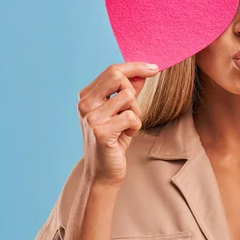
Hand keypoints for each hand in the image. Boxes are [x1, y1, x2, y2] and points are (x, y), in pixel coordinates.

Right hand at [77, 62, 159, 185]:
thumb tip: (143, 72)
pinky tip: (126, 136)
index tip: (154, 68)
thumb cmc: (114, 140)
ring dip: (136, 112)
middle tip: (133, 110)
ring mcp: (91, 117)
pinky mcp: (100, 131)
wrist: (103, 172)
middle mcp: (85, 103)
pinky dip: (135, 126)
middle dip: (134, 90)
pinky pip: (131, 117)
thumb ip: (129, 91)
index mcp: (86, 95)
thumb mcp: (121, 112)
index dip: (136, 67)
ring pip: (128, 97)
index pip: (113, 70)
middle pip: (117, 76)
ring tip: (127, 127)